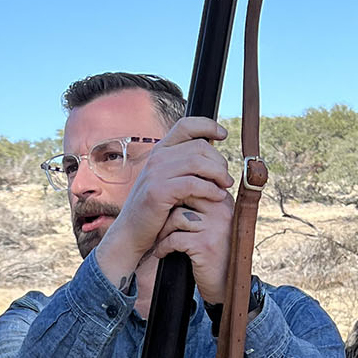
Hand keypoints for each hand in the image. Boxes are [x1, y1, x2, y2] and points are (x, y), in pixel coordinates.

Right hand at [94, 119, 231, 285]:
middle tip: (226, 178)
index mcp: (160, 151)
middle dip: (219, 161)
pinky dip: (210, 189)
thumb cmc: (155, 209)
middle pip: (199, 146)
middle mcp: (157, 157)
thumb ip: (183, 166)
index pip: (186, 125)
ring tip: (225, 187)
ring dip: (218, 174)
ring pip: (198, 162)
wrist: (131, 233)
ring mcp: (156, 173)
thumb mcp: (167, 180)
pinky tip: (217, 197)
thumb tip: (212, 157)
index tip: (223, 135)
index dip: (208, 125)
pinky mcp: (158, 191)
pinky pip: (193, 184)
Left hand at [154, 194, 233, 304]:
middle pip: (184, 197)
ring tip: (161, 240)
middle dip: (166, 210)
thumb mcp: (212, 224)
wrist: (225, 282)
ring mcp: (215, 227)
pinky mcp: (205, 245)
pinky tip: (162, 253)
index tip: (165, 210)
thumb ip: (201, 205)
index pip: (194, 185)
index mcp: (224, 202)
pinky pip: (174, 238)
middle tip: (158, 223)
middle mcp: (222, 211)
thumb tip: (175, 185)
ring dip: (163, 230)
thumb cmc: (214, 251)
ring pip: (176, 217)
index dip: (175, 197)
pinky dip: (164, 246)